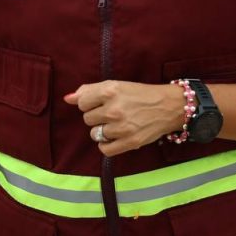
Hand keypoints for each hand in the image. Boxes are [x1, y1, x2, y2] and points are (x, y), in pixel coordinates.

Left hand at [64, 81, 182, 156]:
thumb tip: (67, 98)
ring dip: (103, 131)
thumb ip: (89, 90)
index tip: (100, 103)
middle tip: (112, 113)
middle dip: (97, 117)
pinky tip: (115, 138)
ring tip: (116, 124)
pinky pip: (105, 149)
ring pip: (95, 134)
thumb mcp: (115, 85)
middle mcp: (114, 109)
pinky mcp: (130, 142)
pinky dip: (107, 145)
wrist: (168, 106)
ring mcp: (121, 127)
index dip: (89, 103)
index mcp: (109, 91)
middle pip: (87, 119)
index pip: (81, 102)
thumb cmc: (139, 94)